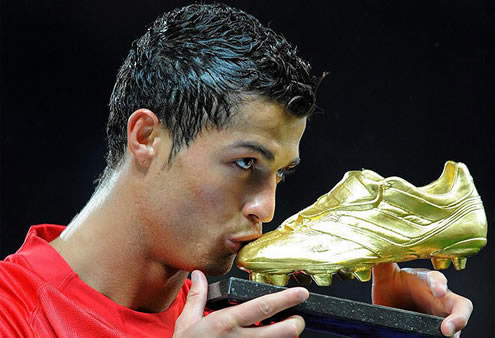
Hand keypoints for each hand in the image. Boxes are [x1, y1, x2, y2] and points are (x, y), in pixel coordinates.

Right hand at [173, 270, 308, 336]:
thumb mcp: (186, 323)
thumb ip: (197, 298)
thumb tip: (198, 274)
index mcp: (226, 323)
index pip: (263, 307)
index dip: (286, 299)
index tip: (300, 293)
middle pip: (282, 332)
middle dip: (296, 323)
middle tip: (298, 318)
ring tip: (286, 330)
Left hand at [372, 263, 472, 336]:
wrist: (387, 306)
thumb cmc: (391, 287)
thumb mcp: (384, 275)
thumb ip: (382, 264)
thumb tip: (376, 251)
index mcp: (426, 281)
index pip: (438, 279)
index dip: (440, 284)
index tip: (438, 290)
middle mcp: (438, 299)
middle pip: (460, 305)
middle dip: (460, 316)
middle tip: (448, 329)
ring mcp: (440, 317)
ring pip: (456, 326)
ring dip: (454, 333)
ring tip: (446, 337)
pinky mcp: (436, 330)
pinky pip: (443, 336)